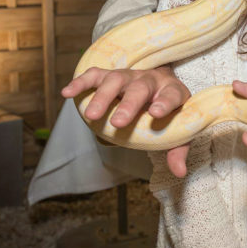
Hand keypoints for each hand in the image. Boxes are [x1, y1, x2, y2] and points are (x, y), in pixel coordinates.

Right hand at [62, 66, 192, 176]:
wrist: (158, 86)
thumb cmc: (168, 113)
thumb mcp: (178, 129)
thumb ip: (177, 150)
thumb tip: (179, 172)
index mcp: (171, 92)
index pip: (171, 96)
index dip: (165, 103)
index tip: (156, 113)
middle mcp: (150, 80)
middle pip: (140, 88)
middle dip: (129, 105)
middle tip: (118, 123)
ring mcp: (129, 76)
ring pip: (116, 79)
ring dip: (103, 97)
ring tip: (91, 116)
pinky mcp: (110, 75)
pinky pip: (95, 76)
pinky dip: (81, 83)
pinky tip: (67, 93)